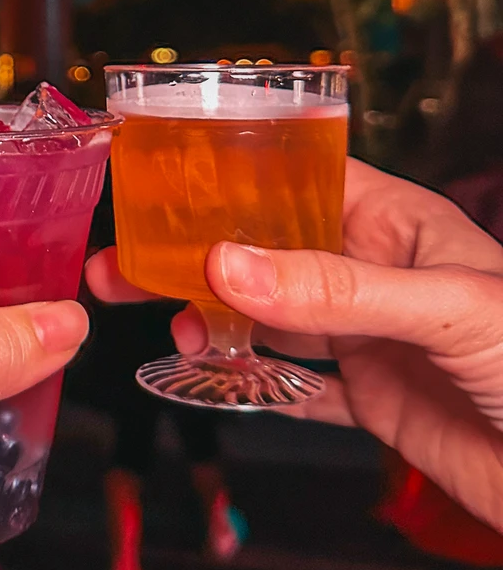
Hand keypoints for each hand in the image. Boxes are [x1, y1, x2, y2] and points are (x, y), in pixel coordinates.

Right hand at [86, 159, 502, 532]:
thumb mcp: (445, 309)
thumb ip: (335, 289)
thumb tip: (227, 265)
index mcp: (400, 223)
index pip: (300, 175)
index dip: (231, 169)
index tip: (159, 173)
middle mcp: (377, 272)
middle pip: (268, 247)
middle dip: (196, 251)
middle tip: (123, 258)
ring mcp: (373, 337)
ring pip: (271, 314)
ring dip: (211, 315)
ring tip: (157, 321)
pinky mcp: (375, 400)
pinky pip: (295, 385)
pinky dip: (248, 381)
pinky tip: (205, 375)